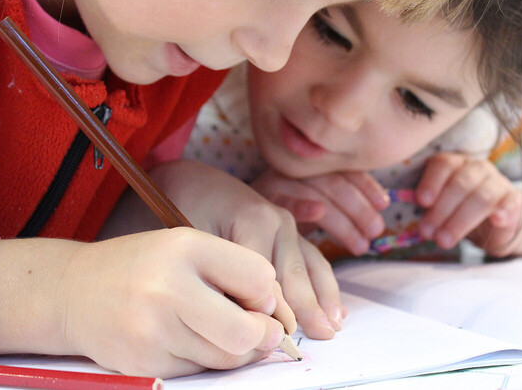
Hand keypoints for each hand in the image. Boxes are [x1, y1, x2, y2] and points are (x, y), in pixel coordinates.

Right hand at [0, 230, 286, 377]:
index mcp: (186, 247)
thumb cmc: (141, 264)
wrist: (73, 292)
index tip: (254, 295)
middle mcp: (168, 288)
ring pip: (227, 358)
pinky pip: (200, 371)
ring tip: (220, 329)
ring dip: (238, 349)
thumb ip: (233, 271)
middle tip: (259, 328)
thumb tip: (273, 316)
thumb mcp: (186, 246)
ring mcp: (153, 331)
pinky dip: (206, 359)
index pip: (260, 277)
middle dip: (263, 334)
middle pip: (247, 332)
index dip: (266, 292)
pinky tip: (189, 338)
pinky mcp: (144, 363)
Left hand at [150, 160, 343, 339]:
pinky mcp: (289, 232)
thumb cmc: (185, 208)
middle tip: (323, 338)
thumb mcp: (193, 238)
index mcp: (257, 220)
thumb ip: (217, 273)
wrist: (192, 181)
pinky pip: (313, 261)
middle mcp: (280, 222)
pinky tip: (336, 308)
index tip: (278, 341)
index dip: (271, 312)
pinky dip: (324, 286)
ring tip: (335, 327)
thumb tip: (238, 316)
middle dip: (308, 308)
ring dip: (325, 299)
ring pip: (311, 268)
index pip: (266, 277)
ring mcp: (288, 225)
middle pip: (295, 274)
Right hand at [252, 169, 388, 255]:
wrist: (223, 208)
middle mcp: (293, 169)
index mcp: (308, 166)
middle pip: (332, 182)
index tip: (383, 204)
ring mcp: (276, 182)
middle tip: (375, 231)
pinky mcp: (258, 199)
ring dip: (342, 219)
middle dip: (359, 208)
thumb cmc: (278, 213)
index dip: (365, 185)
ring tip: (361, 244)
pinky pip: (283, 200)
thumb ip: (338, 204)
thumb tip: (381, 206)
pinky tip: (318, 212)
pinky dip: (302, 204)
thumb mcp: (311, 207)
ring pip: (316, 192)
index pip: (343, 169)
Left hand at [415, 152, 521, 256]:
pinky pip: (510, 204)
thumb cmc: (459, 211)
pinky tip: (496, 220)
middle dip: (441, 210)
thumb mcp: (440, 207)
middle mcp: (477, 168)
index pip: (443, 164)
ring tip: (444, 240)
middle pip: (460, 183)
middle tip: (427, 232)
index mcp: (455, 163)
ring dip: (460, 220)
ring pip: (481, 196)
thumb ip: (427, 206)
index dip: (431, 182)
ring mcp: (498, 182)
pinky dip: (503, 211)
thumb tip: (408, 207)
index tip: (421, 202)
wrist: (495, 223)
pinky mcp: (514, 200)